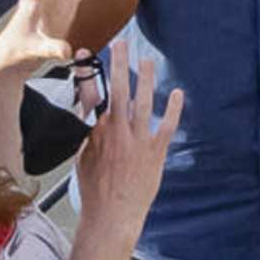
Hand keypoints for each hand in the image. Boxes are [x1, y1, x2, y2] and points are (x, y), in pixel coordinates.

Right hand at [75, 45, 182, 237]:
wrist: (112, 216)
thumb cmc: (95, 189)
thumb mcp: (82, 157)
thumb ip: (87, 132)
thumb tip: (88, 110)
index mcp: (94, 134)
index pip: (89, 96)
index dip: (87, 73)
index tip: (84, 53)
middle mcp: (115, 134)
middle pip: (117, 92)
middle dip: (118, 65)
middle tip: (120, 44)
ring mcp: (136, 141)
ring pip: (142, 103)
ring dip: (145, 79)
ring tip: (148, 60)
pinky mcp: (155, 152)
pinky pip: (166, 125)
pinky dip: (172, 109)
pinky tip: (177, 93)